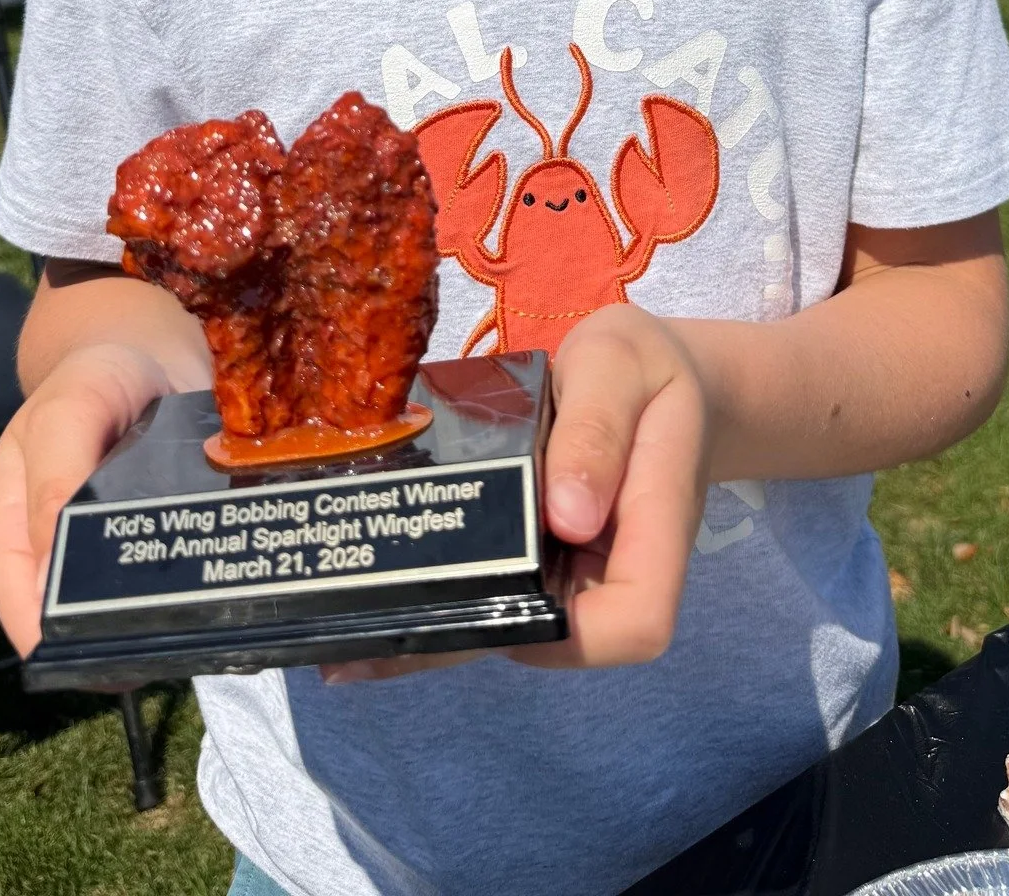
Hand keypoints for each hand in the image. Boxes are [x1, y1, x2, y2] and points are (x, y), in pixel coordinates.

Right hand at [0, 342, 174, 656]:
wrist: (149, 350)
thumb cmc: (90, 380)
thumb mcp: (64, 415)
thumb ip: (54, 483)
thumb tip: (45, 581)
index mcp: (18, 530)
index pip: (21, 603)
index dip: (49, 637)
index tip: (86, 663)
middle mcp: (65, 551)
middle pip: (81, 615)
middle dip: (114, 635)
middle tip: (155, 648)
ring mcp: (121, 548)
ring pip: (134, 604)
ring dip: (163, 617)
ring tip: (195, 626)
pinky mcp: (169, 536)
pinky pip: (181, 575)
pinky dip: (202, 585)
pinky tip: (227, 594)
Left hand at [322, 305, 710, 682]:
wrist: (657, 372)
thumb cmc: (645, 363)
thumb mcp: (620, 364)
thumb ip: (597, 428)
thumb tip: (567, 516)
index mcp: (657, 524)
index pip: (635, 622)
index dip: (569, 633)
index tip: (496, 590)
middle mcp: (618, 565)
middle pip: (563, 639)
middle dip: (470, 640)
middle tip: (363, 646)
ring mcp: (581, 566)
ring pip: (523, 621)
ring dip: (449, 627)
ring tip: (351, 637)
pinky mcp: (550, 554)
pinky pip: (506, 583)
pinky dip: (453, 588)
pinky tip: (386, 584)